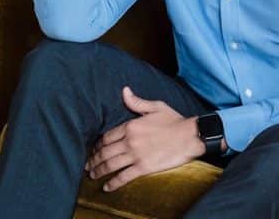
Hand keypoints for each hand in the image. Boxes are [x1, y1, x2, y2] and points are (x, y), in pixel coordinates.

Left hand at [85, 86, 203, 191]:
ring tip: (92, 175)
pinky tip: (107, 186)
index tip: (94, 149)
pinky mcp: (143, 167)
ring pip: (110, 165)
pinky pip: (123, 176)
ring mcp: (136, 155)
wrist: (191, 136)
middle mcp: (130, 141)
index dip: (98, 145)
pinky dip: (113, 183)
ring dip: (98, 171)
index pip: (107, 137)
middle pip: (104, 152)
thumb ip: (137, 102)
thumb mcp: (156, 107)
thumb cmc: (176, 120)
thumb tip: (124, 91)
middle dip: (93, 159)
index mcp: (131, 126)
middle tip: (88, 165)